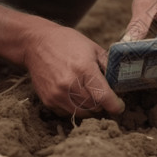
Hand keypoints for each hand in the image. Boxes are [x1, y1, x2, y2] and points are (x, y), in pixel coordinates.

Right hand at [0, 2, 123, 116]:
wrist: (36, 43)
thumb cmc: (67, 43)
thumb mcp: (92, 48)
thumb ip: (108, 66)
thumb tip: (121, 83)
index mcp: (84, 69)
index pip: (104, 97)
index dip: (116, 105)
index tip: (119, 106)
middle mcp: (70, 84)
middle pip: (95, 108)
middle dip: (103, 104)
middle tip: (103, 96)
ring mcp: (57, 94)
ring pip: (82, 113)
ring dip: (90, 108)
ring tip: (90, 95)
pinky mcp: (48, 100)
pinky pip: (68, 113)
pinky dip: (75, 108)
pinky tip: (75, 95)